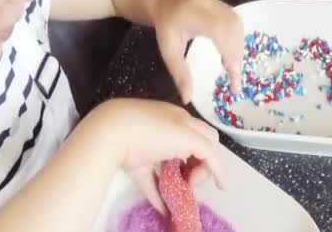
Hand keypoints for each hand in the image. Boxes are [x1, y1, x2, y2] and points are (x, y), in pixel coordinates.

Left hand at [94, 99, 225, 213]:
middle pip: (192, 153)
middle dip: (199, 170)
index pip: (208, 139)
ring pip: (171, 168)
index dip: (216, 161)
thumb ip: (206, 152)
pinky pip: (150, 181)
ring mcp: (151, 149)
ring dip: (180, 182)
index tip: (220, 185)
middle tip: (193, 183)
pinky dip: (158, 195)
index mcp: (183, 121)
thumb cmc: (153, 131)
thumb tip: (216, 170)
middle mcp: (169, 133)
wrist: (111, 132)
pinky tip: (163, 209)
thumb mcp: (187, 137)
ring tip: (180, 194)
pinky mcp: (135, 164)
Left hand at [152, 0, 243, 103]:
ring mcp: (220, 4)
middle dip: (236, 56)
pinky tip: (231, 54)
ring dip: (238, 49)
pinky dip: (238, 41)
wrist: (166, 0)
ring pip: (238, 27)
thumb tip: (187, 99)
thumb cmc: (166, 25)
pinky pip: (238, 24)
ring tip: (232, 69)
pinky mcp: (225, 6)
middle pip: (233, 30)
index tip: (233, 80)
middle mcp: (211, 5)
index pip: (220, 32)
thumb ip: (179, 73)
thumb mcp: (168, 50)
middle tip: (234, 80)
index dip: (230, 55)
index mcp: (195, 13)